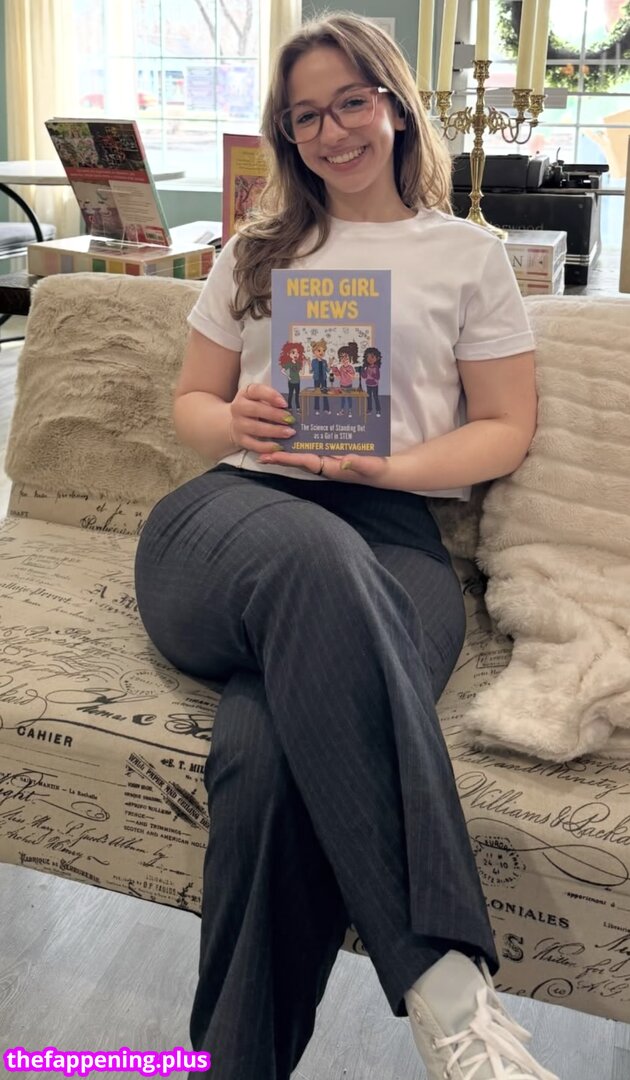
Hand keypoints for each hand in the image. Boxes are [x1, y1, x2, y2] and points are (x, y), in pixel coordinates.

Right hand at [229, 382, 294, 452]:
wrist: (235, 422)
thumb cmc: (255, 407)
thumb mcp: (260, 398)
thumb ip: (272, 400)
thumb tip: (293, 406)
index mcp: (245, 393)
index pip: (256, 390)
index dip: (271, 396)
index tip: (284, 403)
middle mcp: (238, 407)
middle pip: (255, 409)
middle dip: (275, 415)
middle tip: (290, 420)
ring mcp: (238, 424)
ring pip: (256, 428)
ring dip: (274, 431)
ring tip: (289, 432)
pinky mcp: (240, 439)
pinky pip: (253, 444)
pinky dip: (266, 446)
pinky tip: (278, 446)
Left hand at [257, 450, 390, 485]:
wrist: (384, 471)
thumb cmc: (377, 470)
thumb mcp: (370, 465)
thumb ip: (358, 462)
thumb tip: (345, 460)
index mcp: (330, 467)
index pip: (304, 462)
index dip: (287, 458)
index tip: (270, 457)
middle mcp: (325, 464)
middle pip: (298, 459)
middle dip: (280, 457)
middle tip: (259, 454)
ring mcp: (327, 459)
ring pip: (303, 453)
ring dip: (288, 449)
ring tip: (269, 445)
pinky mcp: (332, 453)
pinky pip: (313, 447)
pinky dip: (302, 442)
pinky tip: (293, 434)